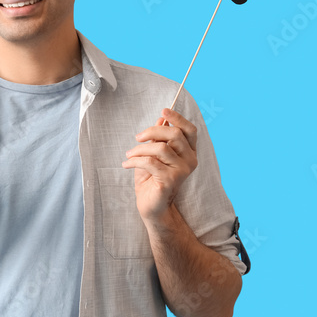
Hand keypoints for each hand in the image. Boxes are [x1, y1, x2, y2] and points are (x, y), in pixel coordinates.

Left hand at [122, 108, 197, 223]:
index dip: (178, 118)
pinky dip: (135, 161)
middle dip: (153, 131)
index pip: (189, 130)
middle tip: (137, 137)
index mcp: (189, 152)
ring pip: (161, 148)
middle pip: (174, 134)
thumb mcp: (154, 154)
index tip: (163, 110)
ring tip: (129, 155)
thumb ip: (159, 137)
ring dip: (140, 149)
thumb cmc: (152, 179)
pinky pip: (150, 162)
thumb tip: (161, 118)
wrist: (151, 206)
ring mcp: (182, 171)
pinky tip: (126, 164)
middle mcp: (190, 160)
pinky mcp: (171, 180)